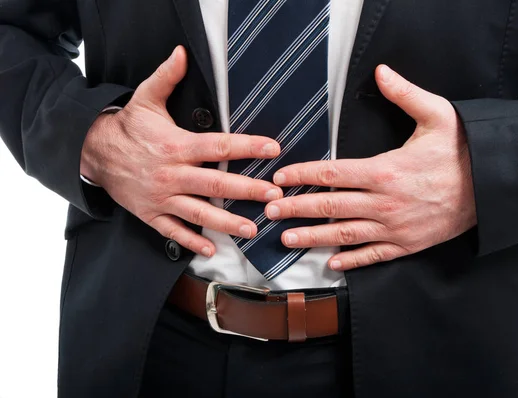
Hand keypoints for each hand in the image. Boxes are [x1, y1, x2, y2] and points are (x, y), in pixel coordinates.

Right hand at [81, 46, 282, 255]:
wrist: (93, 153)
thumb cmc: (127, 127)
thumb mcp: (145, 98)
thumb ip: (167, 77)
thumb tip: (182, 53)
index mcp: (176, 145)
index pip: (218, 146)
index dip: (247, 147)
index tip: (273, 149)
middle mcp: (172, 173)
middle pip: (215, 184)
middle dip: (247, 190)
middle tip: (273, 197)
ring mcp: (162, 196)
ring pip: (198, 213)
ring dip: (226, 222)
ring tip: (252, 229)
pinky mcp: (151, 213)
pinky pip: (173, 231)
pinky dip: (191, 242)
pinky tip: (212, 249)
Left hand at [265, 64, 475, 269]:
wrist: (494, 188)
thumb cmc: (464, 150)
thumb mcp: (438, 114)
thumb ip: (405, 95)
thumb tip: (380, 71)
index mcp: (385, 170)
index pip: (332, 173)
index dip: (302, 175)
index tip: (280, 179)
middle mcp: (384, 202)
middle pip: (330, 206)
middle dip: (296, 209)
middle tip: (270, 212)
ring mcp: (395, 227)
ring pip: (345, 234)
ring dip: (313, 238)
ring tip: (287, 240)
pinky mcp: (408, 244)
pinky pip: (374, 255)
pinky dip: (352, 260)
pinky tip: (333, 263)